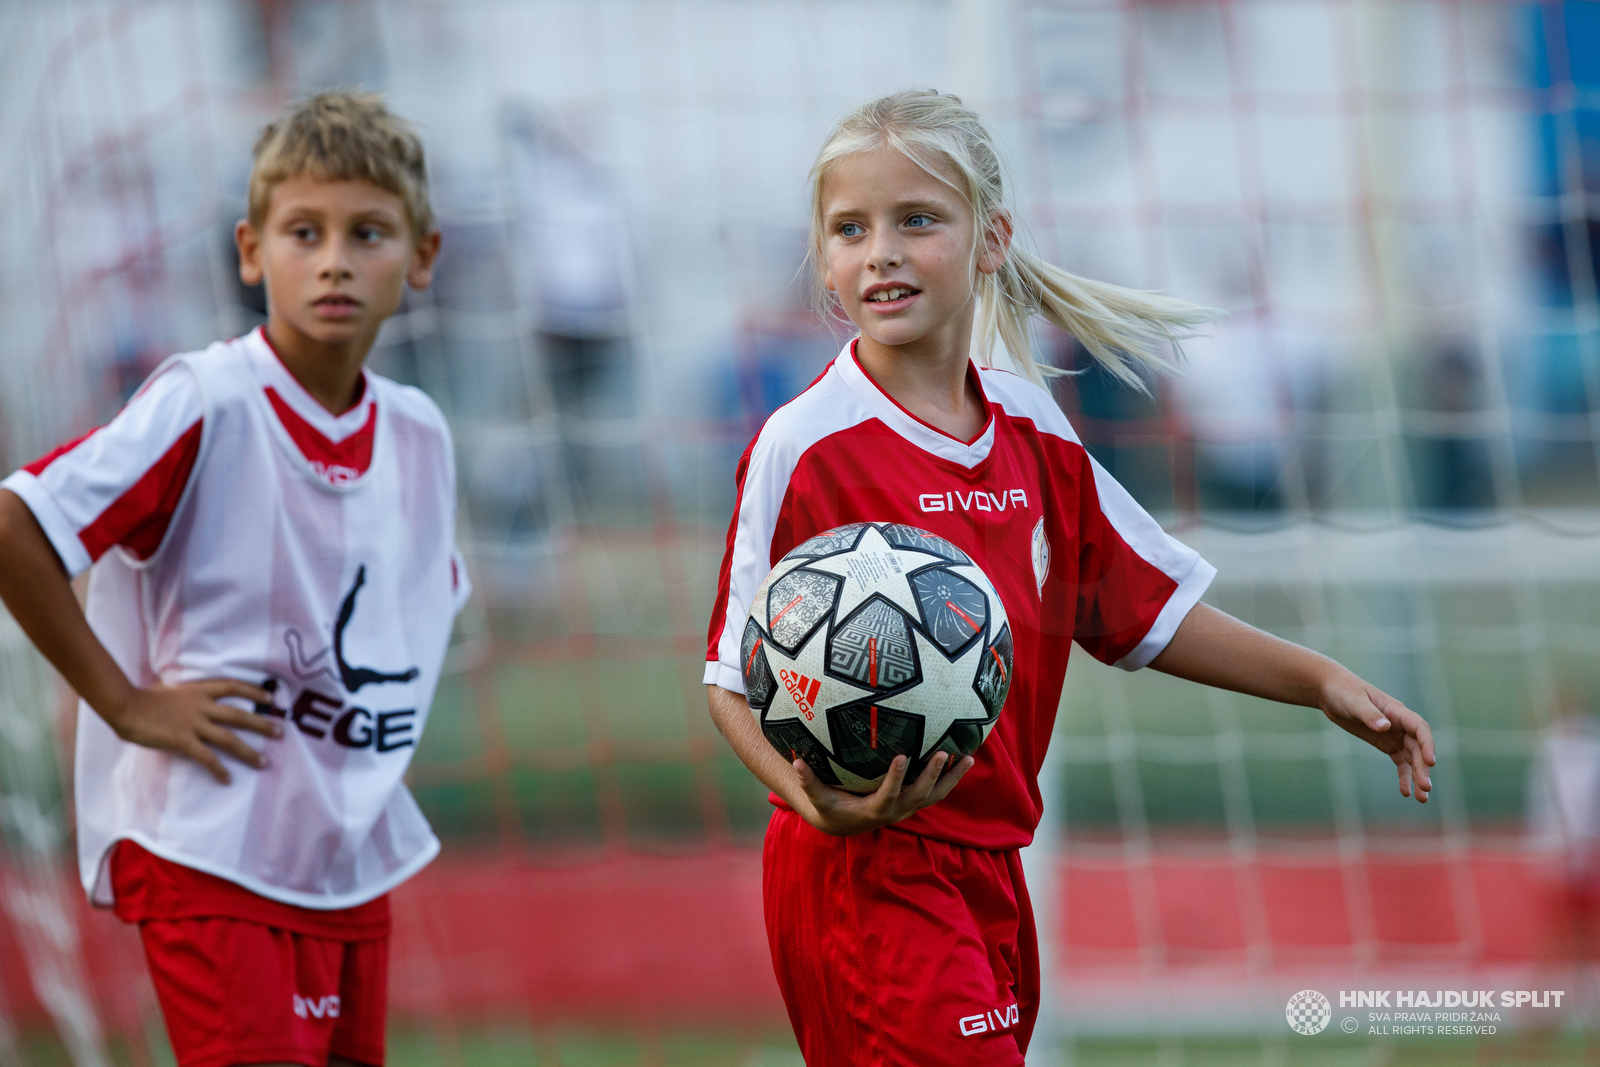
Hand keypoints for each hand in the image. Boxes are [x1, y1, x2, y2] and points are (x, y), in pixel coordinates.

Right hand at [102, 678, 280, 783]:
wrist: (126, 705)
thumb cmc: (145, 697)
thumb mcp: (172, 688)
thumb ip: (187, 693)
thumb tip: (193, 695)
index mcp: (200, 690)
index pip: (233, 686)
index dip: (254, 692)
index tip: (271, 699)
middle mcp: (202, 706)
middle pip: (240, 715)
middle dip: (263, 724)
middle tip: (281, 733)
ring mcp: (193, 724)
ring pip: (229, 739)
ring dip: (249, 752)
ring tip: (264, 762)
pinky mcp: (183, 740)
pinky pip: (207, 757)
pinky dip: (219, 769)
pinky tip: (228, 779)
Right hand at [793, 751, 974, 835]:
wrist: (844, 823)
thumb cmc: (830, 807)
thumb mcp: (817, 798)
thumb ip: (808, 781)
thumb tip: (795, 762)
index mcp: (874, 810)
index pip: (888, 795)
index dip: (896, 778)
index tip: (902, 757)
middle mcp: (896, 810)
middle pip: (919, 796)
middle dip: (932, 776)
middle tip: (942, 753)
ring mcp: (907, 806)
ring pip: (935, 795)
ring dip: (952, 778)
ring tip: (967, 758)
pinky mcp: (914, 800)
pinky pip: (937, 790)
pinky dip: (951, 777)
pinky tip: (964, 757)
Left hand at [1318, 673, 1435, 802]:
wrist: (1331, 692)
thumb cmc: (1343, 692)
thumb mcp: (1353, 702)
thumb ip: (1369, 714)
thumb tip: (1385, 727)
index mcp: (1397, 711)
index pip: (1420, 729)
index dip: (1427, 745)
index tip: (1430, 762)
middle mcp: (1401, 724)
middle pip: (1418, 748)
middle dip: (1423, 768)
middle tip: (1425, 788)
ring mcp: (1395, 734)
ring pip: (1412, 758)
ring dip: (1417, 776)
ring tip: (1422, 798)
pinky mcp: (1385, 743)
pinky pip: (1400, 761)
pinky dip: (1404, 776)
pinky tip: (1405, 792)